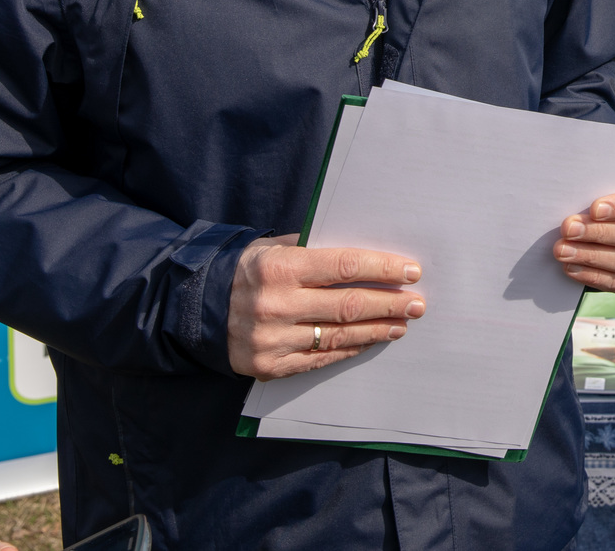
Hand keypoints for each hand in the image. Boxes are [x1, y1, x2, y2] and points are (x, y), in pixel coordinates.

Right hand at [227, 234, 424, 379]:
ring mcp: (272, 339)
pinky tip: (372, 340)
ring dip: (377, 330)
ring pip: (339, 335)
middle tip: (418, 303)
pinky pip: (321, 358)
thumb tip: (364, 254)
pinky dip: (351, 348)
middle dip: (390, 303)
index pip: (344, 267)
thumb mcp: (273, 248)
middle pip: (348, 305)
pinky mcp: (270, 365)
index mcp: (280, 268)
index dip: (381, 269)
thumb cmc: (247, 270)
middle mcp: (276, 305)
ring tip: (403, 323)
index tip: (411, 271)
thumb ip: (315, 249)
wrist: (197, 307)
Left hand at [554, 173, 614, 290]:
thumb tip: (574, 199)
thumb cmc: (612, 190)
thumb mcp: (614, 180)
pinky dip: (592, 276)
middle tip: (568, 229)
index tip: (594, 208)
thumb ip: (603, 186)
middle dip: (598, 233)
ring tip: (562, 250)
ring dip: (590, 256)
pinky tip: (570, 267)